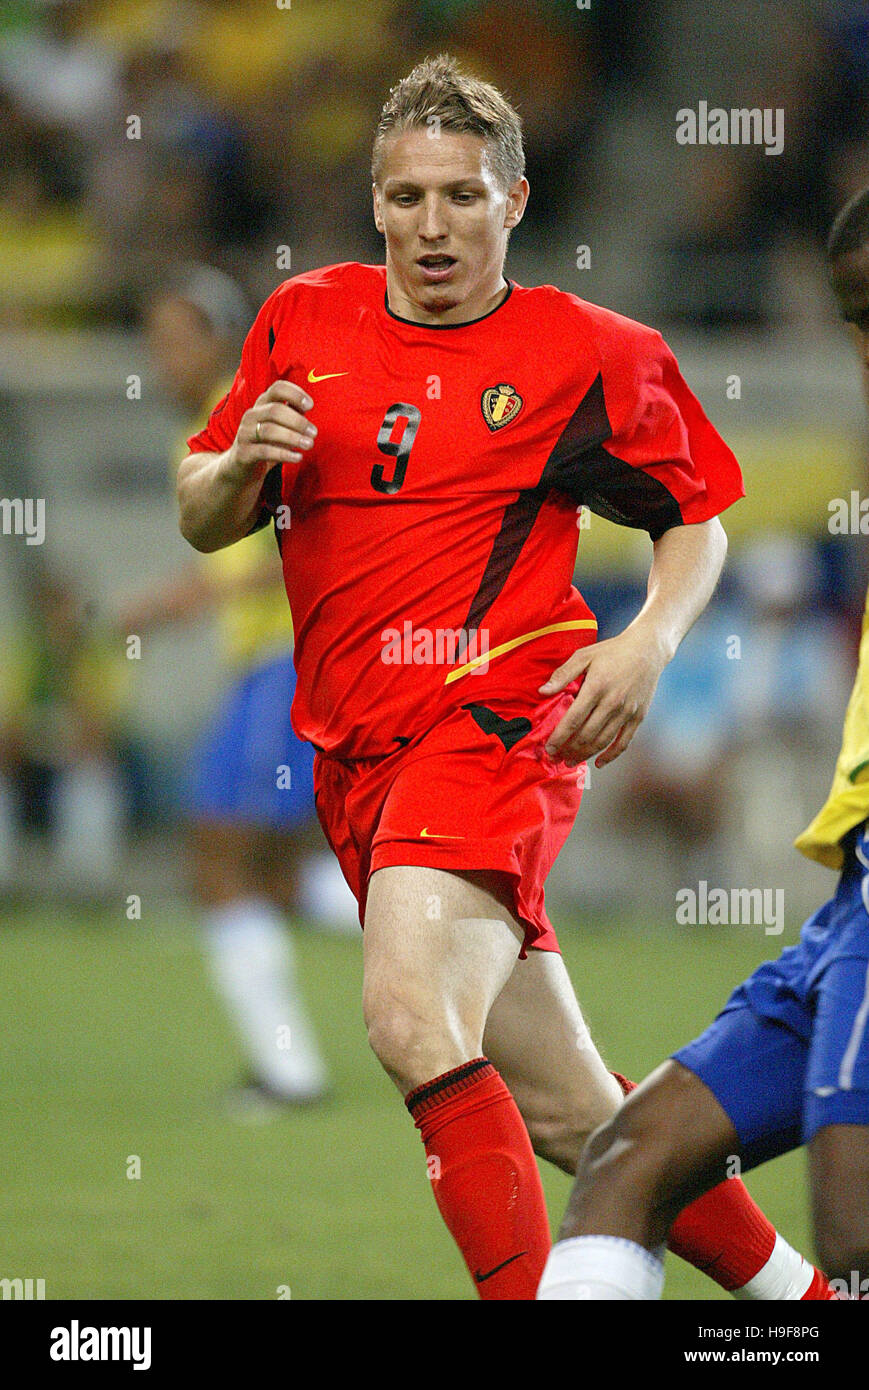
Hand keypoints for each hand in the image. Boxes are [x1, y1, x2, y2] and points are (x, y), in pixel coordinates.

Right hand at [225, 379, 317, 480]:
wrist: (241, 469)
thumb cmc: (267, 444)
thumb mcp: (281, 426)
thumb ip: (293, 414)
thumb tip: (306, 405)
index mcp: (262, 405)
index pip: (277, 388)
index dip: (295, 394)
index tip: (310, 405)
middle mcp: (251, 416)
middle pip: (275, 410)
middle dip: (298, 421)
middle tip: (314, 433)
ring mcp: (245, 434)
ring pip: (269, 430)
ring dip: (293, 437)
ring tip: (309, 445)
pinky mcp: (243, 453)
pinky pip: (264, 451)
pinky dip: (284, 454)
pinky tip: (298, 457)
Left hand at [538, 625, 667, 767]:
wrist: (648, 649)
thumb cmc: (612, 651)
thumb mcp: (584, 655)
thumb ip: (563, 674)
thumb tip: (542, 691)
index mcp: (596, 687)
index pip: (573, 719)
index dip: (559, 737)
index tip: (549, 747)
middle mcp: (612, 702)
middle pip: (586, 735)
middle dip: (568, 750)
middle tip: (556, 757)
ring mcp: (627, 712)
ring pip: (603, 741)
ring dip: (585, 755)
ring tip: (571, 761)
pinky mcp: (638, 717)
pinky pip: (623, 742)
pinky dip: (610, 755)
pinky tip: (598, 762)